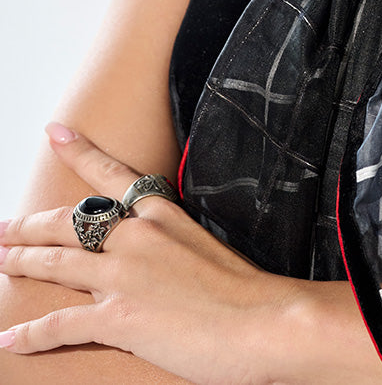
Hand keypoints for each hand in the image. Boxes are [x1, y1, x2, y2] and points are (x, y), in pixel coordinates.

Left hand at [0, 124, 323, 384]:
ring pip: (54, 263)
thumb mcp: (207, 246)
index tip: (55, 132)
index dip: (79, 153)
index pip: (111, 174)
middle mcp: (137, 236)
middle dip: (27, 224)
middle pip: (68, 220)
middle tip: (1, 227)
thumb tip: (158, 255)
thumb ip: (174, 243)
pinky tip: (9, 341)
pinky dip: (29, 336)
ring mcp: (124, 275)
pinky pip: (59, 324)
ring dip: (19, 263)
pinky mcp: (117, 317)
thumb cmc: (247, 290)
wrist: (265, 319)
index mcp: (162, 214)